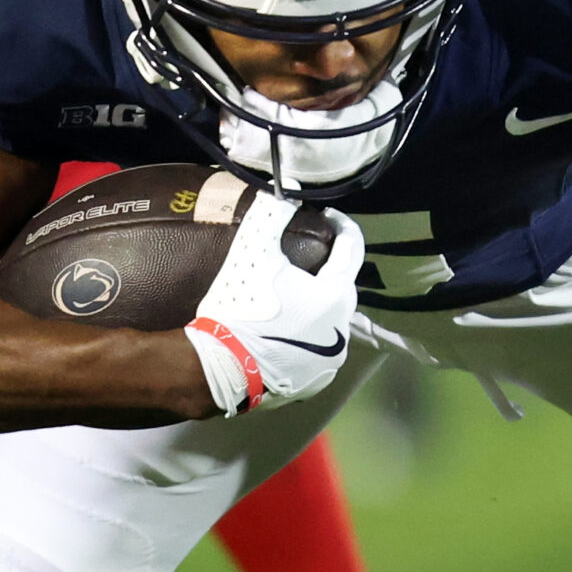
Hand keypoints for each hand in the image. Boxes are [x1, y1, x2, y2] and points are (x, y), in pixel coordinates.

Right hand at [184, 195, 362, 414]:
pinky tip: (286, 328)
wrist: (219, 370)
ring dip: (316, 306)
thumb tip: (285, 188)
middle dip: (326, 269)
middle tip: (302, 256)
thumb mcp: (252, 253)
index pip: (352, 250)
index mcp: (336, 298)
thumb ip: (271, 215)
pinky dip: (306, 336)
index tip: (325, 215)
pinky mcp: (314, 383)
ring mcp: (330, 363)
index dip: (341, 226)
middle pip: (341, 288)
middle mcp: (343, 332)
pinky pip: (316, 349)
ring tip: (292, 293)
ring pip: (330, 322)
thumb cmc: (241, 307)